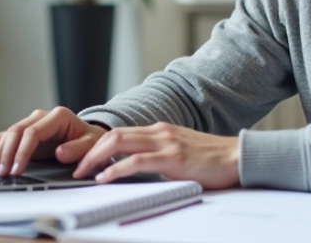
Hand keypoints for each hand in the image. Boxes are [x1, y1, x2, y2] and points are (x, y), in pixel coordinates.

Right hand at [0, 106, 107, 176]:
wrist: (90, 136)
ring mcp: (33, 122)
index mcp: (58, 116)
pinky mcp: (27, 131)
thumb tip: (60, 153)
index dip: (22, 151)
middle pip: (17, 131)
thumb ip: (78, 149)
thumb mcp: (91, 145)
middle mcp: (42, 116)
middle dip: (7, 153)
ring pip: (9, 133)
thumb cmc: (91, 141)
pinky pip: (7, 136)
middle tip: (1, 173)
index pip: (33, 132)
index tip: (16, 169)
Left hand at [73, 122, 239, 189]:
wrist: (237, 157)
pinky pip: (137, 161)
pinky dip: (116, 169)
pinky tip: (105, 178)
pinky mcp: (173, 157)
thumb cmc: (211, 160)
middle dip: (88, 150)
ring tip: (81, 172)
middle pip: (113, 134)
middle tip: (72, 165)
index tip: (80, 158)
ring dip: (95, 158)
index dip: (96, 145)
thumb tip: (132, 171)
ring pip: (119, 143)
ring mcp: (166, 142)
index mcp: (158, 131)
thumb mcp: (178, 154)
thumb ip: (157, 158)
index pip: (119, 133)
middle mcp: (159, 132)